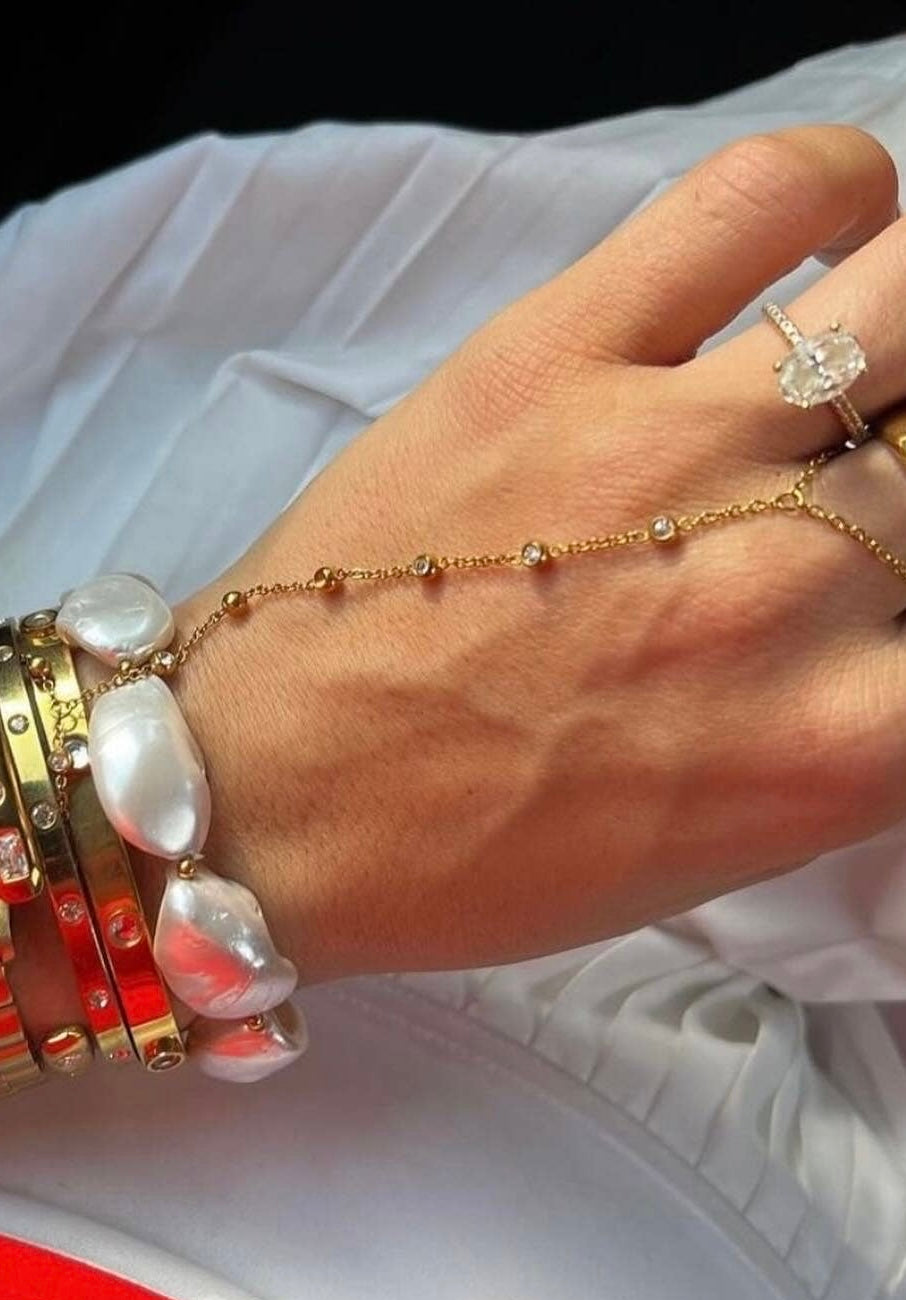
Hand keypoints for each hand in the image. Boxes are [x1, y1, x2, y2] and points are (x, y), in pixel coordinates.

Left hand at [157, 125, 904, 982]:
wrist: (271, 796)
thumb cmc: (477, 851)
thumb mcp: (717, 841)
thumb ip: (846, 727)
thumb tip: (893, 611)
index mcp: (835, 745)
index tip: (901, 575)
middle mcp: (789, 583)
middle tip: (865, 482)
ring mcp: (672, 447)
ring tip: (884, 343)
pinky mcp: (558, 352)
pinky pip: (756, 204)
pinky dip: (834, 189)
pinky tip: (845, 223)